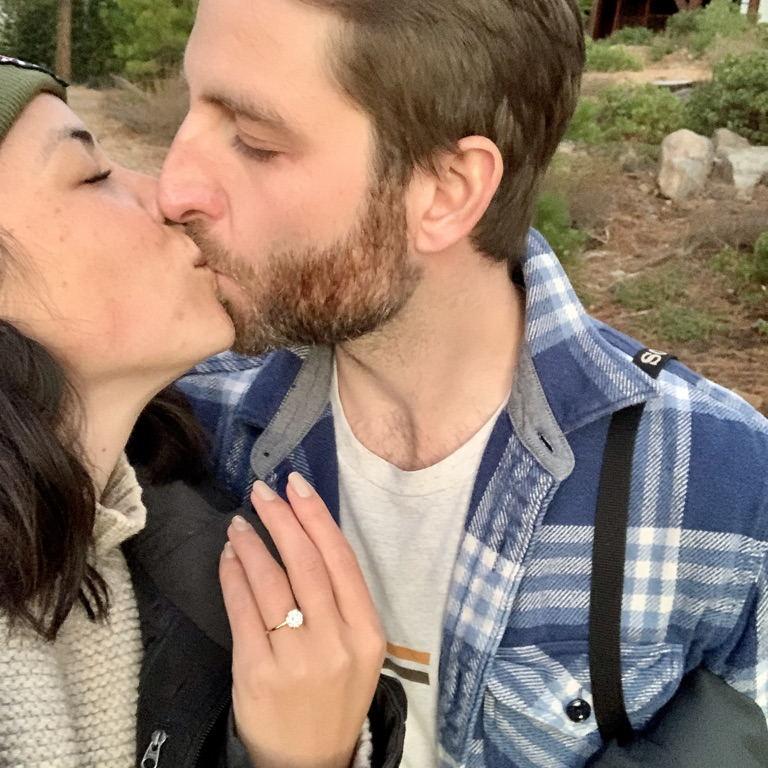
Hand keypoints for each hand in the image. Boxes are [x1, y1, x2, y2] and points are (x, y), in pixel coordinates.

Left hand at [220, 472, 384, 767]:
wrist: (309, 762)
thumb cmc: (335, 694)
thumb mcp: (358, 649)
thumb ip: (340, 599)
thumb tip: (305, 534)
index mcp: (368, 632)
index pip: (340, 560)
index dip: (317, 517)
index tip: (297, 486)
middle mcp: (336, 642)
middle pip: (306, 563)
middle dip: (282, 518)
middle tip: (262, 491)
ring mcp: (297, 659)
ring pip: (271, 582)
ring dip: (253, 543)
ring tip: (241, 522)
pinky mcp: (257, 673)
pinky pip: (242, 610)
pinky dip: (233, 576)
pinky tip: (229, 556)